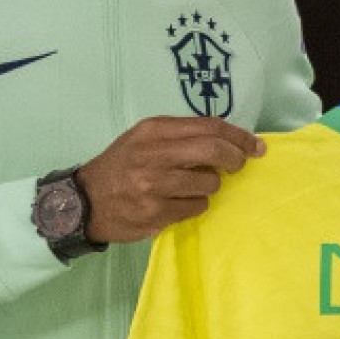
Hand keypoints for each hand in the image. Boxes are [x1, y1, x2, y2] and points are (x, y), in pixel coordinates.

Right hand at [76, 117, 264, 242]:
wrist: (84, 201)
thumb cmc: (121, 166)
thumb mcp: (144, 139)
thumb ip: (180, 135)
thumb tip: (227, 140)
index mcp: (153, 130)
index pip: (208, 126)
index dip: (238, 135)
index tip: (255, 145)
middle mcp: (153, 154)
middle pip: (213, 150)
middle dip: (235, 158)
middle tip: (239, 165)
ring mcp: (154, 185)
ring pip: (208, 183)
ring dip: (210, 186)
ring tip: (192, 186)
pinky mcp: (155, 212)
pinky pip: (196, 208)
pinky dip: (195, 205)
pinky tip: (178, 203)